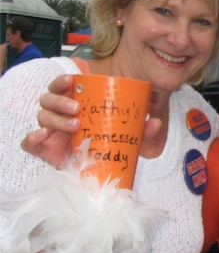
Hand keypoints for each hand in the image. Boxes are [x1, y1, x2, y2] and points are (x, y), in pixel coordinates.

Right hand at [21, 74, 161, 167]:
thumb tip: (155, 122)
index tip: (73, 80)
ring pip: (41, 116)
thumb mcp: (127, 136)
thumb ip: (140, 130)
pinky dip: (32, 138)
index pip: (61, 86)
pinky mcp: (44, 149)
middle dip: (60, 101)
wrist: (99, 172)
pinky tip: (43, 136)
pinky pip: (29, 142)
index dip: (63, 81)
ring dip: (55, 118)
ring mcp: (49, 132)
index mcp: (74, 104)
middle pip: (48, 99)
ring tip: (74, 125)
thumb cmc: (108, 145)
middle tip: (78, 109)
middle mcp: (58, 115)